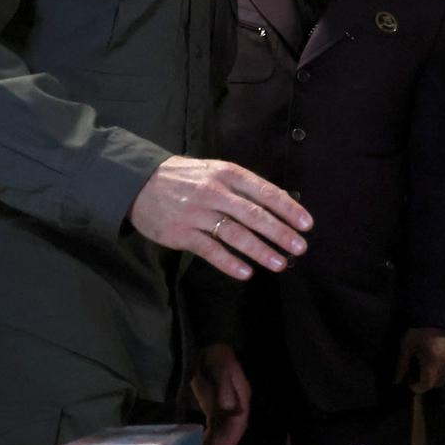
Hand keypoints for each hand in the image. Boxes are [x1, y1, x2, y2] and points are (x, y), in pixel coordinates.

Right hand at [129, 156, 311, 280]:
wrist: (138, 182)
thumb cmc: (187, 178)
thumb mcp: (216, 171)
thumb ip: (245, 186)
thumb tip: (282, 201)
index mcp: (227, 174)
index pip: (265, 192)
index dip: (288, 209)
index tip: (307, 224)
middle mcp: (214, 192)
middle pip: (253, 215)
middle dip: (280, 232)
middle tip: (300, 247)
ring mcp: (196, 213)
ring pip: (234, 234)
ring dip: (260, 251)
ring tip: (280, 263)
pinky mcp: (180, 234)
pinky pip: (209, 250)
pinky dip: (229, 263)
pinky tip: (246, 273)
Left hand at [191, 344, 250, 444]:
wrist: (209, 346)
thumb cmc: (217, 357)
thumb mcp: (222, 369)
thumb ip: (225, 388)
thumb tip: (227, 408)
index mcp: (241, 400)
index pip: (237, 426)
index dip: (228, 443)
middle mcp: (235, 407)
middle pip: (229, 434)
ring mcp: (224, 408)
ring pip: (220, 433)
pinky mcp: (213, 408)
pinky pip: (212, 428)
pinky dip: (206, 439)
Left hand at [393, 328, 444, 393]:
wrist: (438, 312)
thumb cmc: (419, 329)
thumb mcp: (407, 345)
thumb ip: (402, 365)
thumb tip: (396, 381)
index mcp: (432, 362)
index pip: (426, 384)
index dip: (417, 388)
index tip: (409, 383)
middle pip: (437, 383)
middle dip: (426, 383)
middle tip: (416, 376)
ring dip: (435, 377)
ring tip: (426, 368)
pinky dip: (442, 369)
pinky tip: (434, 359)